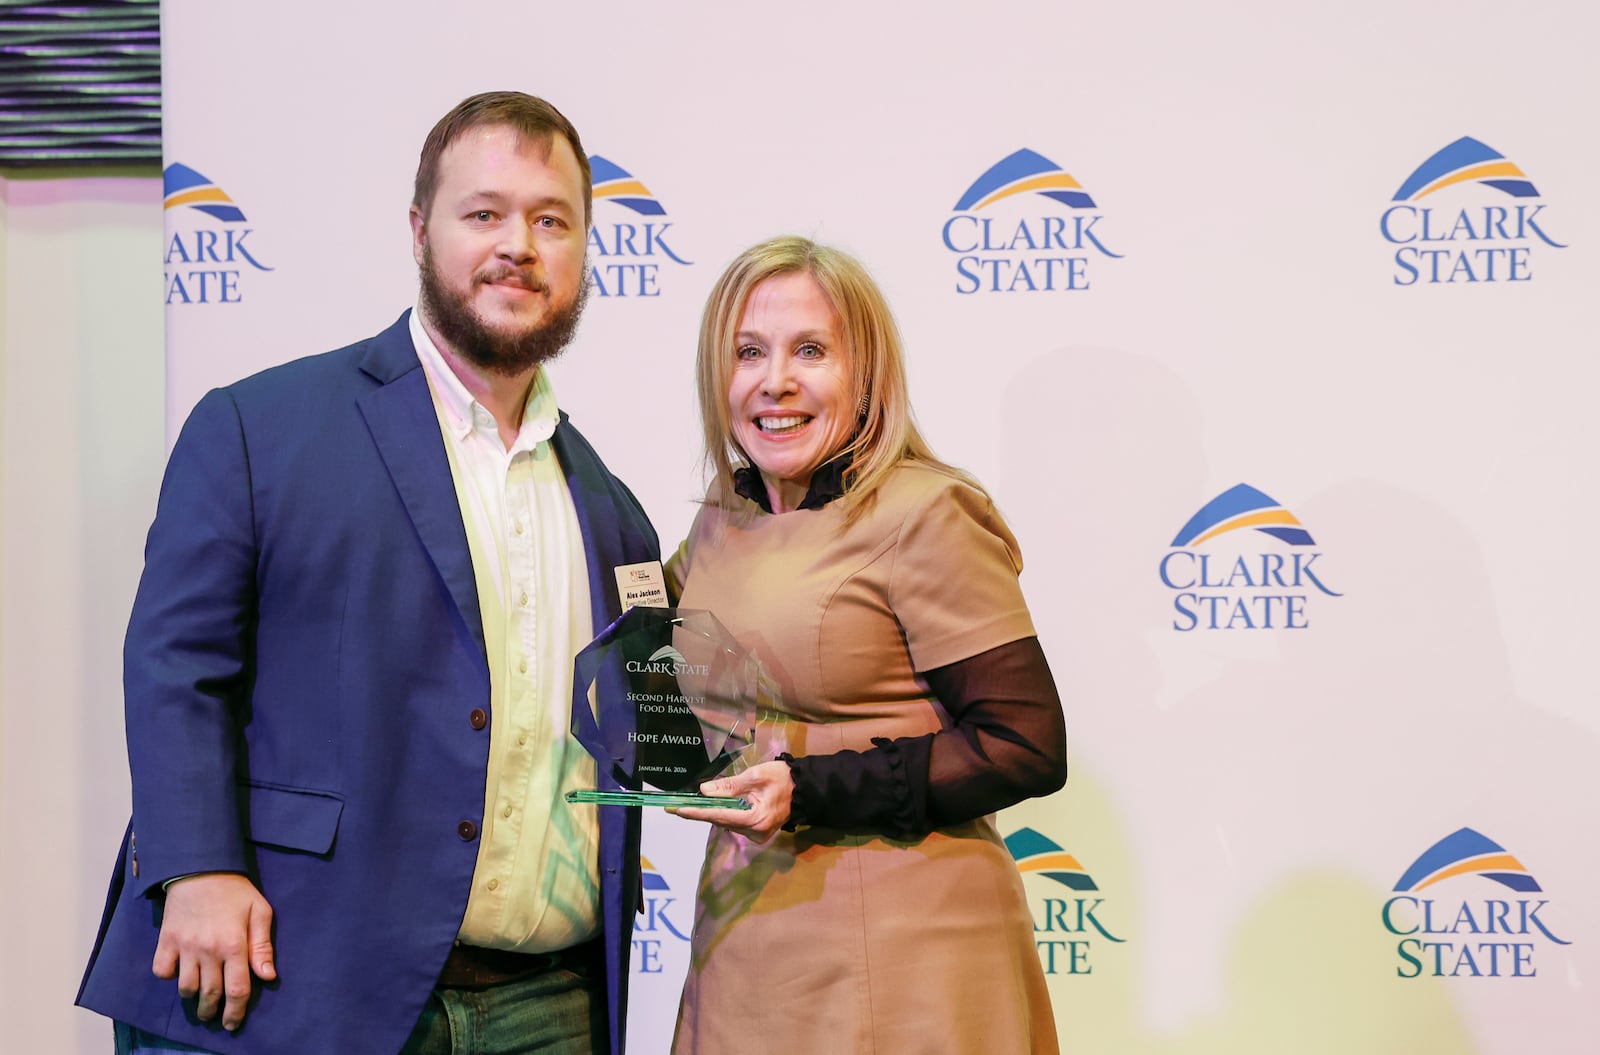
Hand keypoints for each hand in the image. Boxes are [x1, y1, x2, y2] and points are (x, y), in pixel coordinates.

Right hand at [152, 872, 275, 1030]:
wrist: (200, 868)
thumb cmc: (235, 890)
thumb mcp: (259, 911)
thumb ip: (263, 946)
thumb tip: (268, 976)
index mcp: (235, 945)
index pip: (237, 989)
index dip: (236, 1012)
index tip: (233, 1023)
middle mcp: (209, 950)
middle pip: (210, 995)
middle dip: (213, 1011)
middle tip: (215, 1016)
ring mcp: (185, 947)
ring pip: (185, 988)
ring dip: (193, 997)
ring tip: (200, 997)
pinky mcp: (166, 941)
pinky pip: (161, 971)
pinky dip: (168, 976)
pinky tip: (178, 972)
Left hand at [671, 760, 793, 841]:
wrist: (805, 789)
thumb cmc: (782, 778)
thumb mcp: (756, 776)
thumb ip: (729, 785)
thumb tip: (704, 791)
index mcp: (756, 819)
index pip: (720, 816)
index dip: (696, 812)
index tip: (677, 810)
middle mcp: (755, 833)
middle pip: (721, 821)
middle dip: (701, 811)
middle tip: (677, 804)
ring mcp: (757, 836)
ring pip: (726, 823)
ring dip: (713, 811)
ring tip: (697, 802)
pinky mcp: (758, 833)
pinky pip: (735, 823)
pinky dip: (725, 813)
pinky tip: (720, 804)